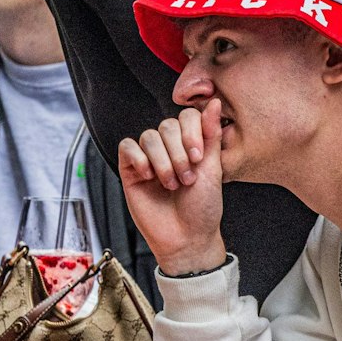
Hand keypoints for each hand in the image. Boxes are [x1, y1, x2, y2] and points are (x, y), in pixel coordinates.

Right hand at [118, 101, 228, 275]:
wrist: (187, 238)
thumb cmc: (203, 208)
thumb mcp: (213, 168)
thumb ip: (211, 134)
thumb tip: (214, 102)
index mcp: (190, 144)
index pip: (186, 116)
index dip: (191, 132)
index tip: (198, 157)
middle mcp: (169, 148)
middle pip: (167, 126)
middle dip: (178, 153)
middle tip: (186, 179)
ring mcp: (149, 158)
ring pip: (148, 136)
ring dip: (162, 161)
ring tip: (171, 184)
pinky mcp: (131, 171)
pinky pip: (127, 147)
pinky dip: (139, 158)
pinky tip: (149, 176)